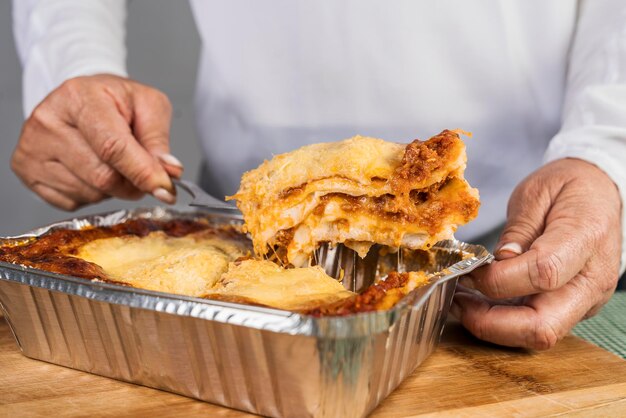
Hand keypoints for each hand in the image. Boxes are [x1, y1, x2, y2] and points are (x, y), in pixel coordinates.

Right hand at [11, 74, 182, 209]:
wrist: (82, 98)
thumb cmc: (116, 101)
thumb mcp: (148, 106)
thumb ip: (159, 139)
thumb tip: (169, 172)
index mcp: (79, 97)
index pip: (112, 146)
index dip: (142, 172)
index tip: (165, 189)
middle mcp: (48, 120)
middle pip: (102, 176)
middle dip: (132, 183)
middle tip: (143, 171)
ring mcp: (32, 147)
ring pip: (90, 193)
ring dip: (113, 189)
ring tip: (112, 162)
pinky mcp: (27, 170)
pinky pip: (73, 202)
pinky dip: (93, 194)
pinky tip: (91, 169)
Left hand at [452, 158, 621, 349]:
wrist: (600, 193)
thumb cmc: (569, 188)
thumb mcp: (537, 193)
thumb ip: (519, 229)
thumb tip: (500, 261)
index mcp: (586, 238)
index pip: (543, 273)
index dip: (497, 279)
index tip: (468, 269)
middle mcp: (593, 279)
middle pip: (542, 326)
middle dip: (490, 322)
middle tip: (456, 300)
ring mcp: (586, 299)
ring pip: (539, 335)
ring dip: (493, 326)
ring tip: (461, 301)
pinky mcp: (575, 308)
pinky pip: (538, 325)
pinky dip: (504, 322)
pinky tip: (478, 303)